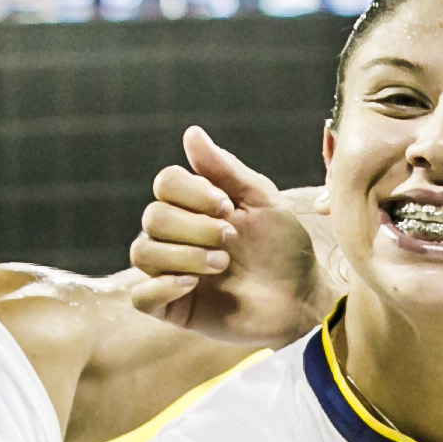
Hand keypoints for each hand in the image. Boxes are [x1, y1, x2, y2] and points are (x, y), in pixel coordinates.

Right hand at [133, 128, 325, 342]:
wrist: (302, 298)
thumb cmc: (284, 248)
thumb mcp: (261, 201)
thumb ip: (225, 169)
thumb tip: (191, 133)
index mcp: (194, 207)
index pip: (165, 183)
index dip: (192, 191)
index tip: (228, 207)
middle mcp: (176, 237)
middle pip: (152, 216)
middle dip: (194, 225)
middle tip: (231, 238)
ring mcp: (171, 273)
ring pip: (142, 252)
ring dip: (183, 254)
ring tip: (222, 264)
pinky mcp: (174, 309)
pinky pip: (140, 297)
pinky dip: (161, 287)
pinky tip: (193, 284)